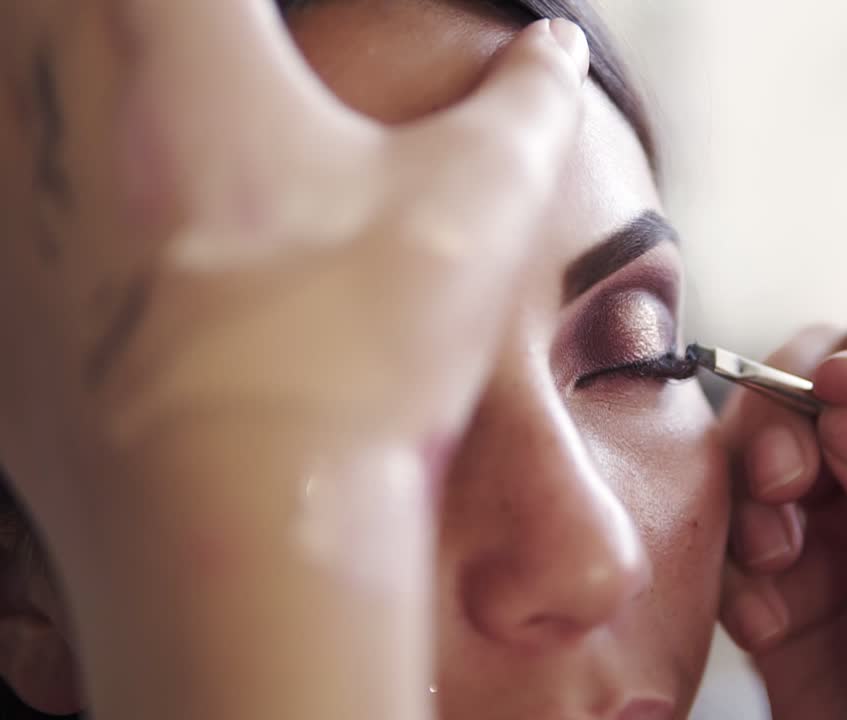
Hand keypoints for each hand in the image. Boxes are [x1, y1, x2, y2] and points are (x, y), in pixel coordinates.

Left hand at [0, 4, 587, 718]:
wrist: (250, 525)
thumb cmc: (361, 343)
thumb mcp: (481, 196)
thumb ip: (529, 99)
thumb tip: (558, 50)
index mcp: (168, 27)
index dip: (260, 12)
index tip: (281, 42)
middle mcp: (50, 89)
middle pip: (69, 11)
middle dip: (164, 32)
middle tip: (231, 76)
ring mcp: (2, 196)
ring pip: (19, 88)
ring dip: (87, 89)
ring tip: (189, 156)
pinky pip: (10, 199)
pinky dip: (62, 198)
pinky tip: (141, 254)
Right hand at [718, 297, 846, 718]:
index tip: (837, 390)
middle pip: (816, 376)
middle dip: (786, 419)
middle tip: (782, 484)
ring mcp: (831, 512)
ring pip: (756, 443)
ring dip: (750, 492)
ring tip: (772, 562)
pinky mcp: (772, 566)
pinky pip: (722, 526)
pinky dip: (731, 567)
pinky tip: (766, 624)